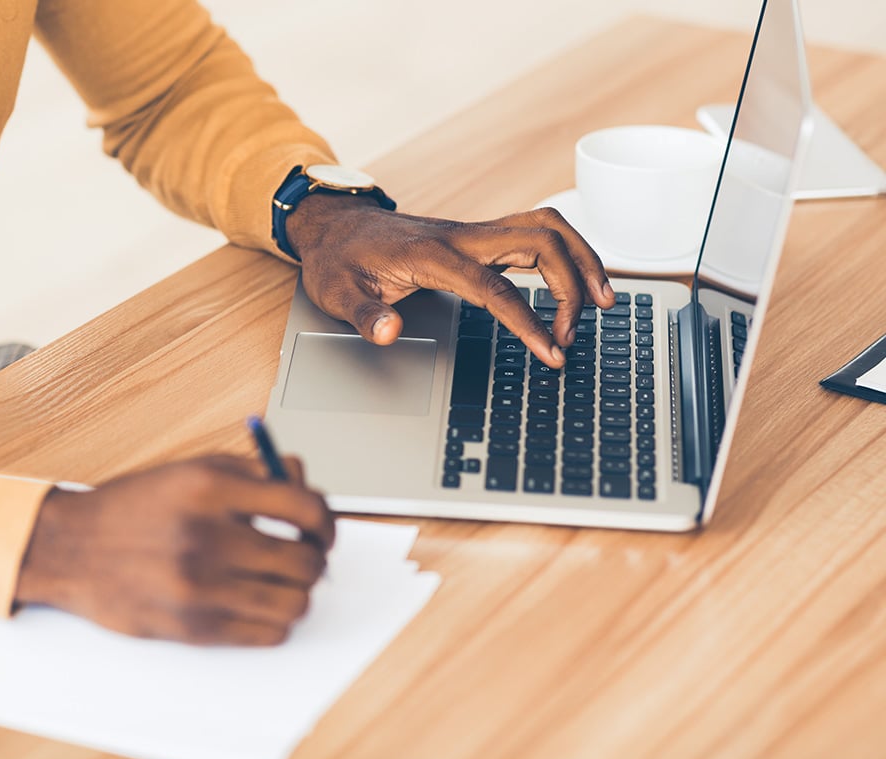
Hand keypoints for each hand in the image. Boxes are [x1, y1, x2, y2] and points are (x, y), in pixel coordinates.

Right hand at [14, 455, 334, 645]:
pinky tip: (257, 603)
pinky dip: (274, 621)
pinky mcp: (193, 626)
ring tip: (280, 583)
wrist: (70, 549)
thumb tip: (304, 481)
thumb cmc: (133, 508)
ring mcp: (200, 586)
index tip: (322, 528)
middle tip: (303, 556)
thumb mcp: (189, 470)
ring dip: (297, 594)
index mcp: (210, 488)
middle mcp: (207, 536)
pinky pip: (268, 634)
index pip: (303, 507)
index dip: (325, 520)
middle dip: (314, 560)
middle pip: (305, 561)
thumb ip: (252, 470)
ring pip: (294, 604)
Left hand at [287, 193, 615, 366]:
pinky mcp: (480, 237)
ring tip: (603, 301)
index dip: (529, 321)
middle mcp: (463, 236)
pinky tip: (577, 283)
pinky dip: (567, 253)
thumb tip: (389, 333)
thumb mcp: (337, 292)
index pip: (496, 288)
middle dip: (571, 285)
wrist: (335, 225)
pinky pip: (537, 233)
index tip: (552, 352)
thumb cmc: (339, 260)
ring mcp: (475, 233)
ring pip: (547, 227)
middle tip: (573, 334)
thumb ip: (364, 315)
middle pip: (541, 241)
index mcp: (433, 255)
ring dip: (581, 259)